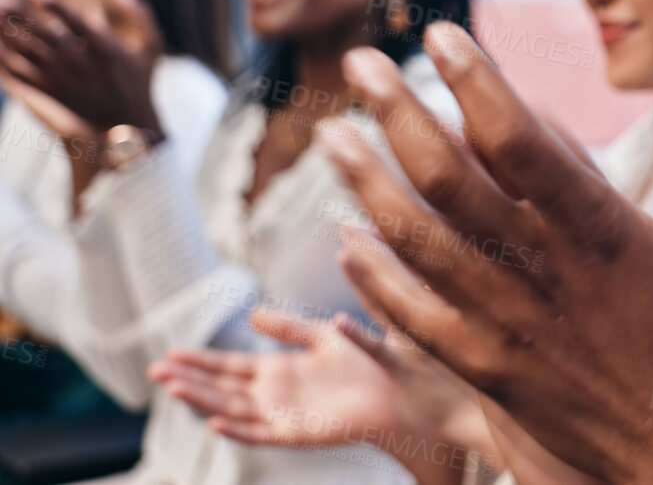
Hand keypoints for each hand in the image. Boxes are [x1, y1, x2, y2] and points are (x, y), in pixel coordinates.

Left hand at [0, 0, 162, 138]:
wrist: (126, 126)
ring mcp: (62, 79)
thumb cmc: (140, 81)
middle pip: (43, 34)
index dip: (53, 3)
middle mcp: (80, 64)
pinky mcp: (49, 92)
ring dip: (8, 32)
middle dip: (20, 13)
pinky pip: (21, 73)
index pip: (74, 21)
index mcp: (104, 50)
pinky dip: (5, 57)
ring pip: (28, 52)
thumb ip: (140, 15)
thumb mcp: (152, 47)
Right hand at [150, 306, 492, 481]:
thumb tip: (251, 314)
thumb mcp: (323, 336)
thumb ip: (288, 326)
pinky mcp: (300, 431)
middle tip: (153, 369)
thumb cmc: (369, 363)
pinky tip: (216, 420)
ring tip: (172, 387)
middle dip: (189, 378)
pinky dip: (239, 428)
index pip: (230, 365)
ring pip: (234, 408)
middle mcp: (276, 393)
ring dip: (204, 399)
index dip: (200, 360)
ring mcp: (285, 413)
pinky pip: (263, 433)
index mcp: (280, 369)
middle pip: (223, 386)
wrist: (403, 389)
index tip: (169, 353)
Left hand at [323, 21, 652, 484]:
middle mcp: (545, 273)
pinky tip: (348, 242)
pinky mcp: (490, 372)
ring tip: (333, 136)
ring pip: (417, 244)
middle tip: (362, 65)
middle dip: (396, 113)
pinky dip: (375, 278)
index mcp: (605, 232)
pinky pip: (415, 318)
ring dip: (367, 185)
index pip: (519, 138)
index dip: (474, 81)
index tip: (442, 36)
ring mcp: (509, 326)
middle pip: (448, 179)